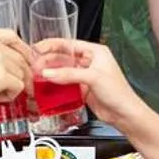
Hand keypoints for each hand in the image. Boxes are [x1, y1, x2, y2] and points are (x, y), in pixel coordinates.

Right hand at [0, 28, 31, 119]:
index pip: (12, 38)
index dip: (21, 54)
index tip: (21, 67)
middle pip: (21, 57)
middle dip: (20, 75)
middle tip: (12, 89)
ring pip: (21, 73)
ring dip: (12, 87)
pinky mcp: (0, 74)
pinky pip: (18, 86)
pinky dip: (9, 96)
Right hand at [32, 38, 152, 130]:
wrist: (124, 114)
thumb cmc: (119, 93)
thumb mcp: (93, 78)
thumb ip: (69, 74)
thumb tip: (48, 72)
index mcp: (96, 52)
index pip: (69, 44)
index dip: (52, 45)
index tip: (38, 47)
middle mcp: (90, 61)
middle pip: (64, 57)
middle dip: (48, 60)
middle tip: (35, 64)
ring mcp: (85, 75)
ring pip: (63, 70)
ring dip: (51, 72)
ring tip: (37, 74)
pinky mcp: (82, 88)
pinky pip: (65, 83)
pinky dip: (55, 84)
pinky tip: (46, 85)